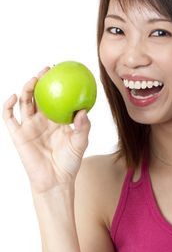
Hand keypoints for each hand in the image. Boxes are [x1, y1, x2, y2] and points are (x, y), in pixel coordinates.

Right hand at [2, 67, 90, 193]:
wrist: (56, 181)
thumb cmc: (70, 162)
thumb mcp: (80, 143)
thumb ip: (83, 127)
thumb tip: (83, 111)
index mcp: (56, 119)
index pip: (54, 96)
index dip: (56, 84)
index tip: (62, 71)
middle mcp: (42, 120)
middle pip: (38, 95)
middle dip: (40, 80)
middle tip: (47, 70)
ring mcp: (29, 126)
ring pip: (24, 102)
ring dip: (27, 89)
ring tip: (34, 80)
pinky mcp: (18, 135)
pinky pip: (9, 118)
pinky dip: (8, 105)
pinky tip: (13, 96)